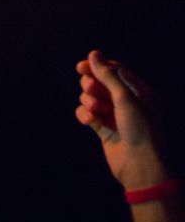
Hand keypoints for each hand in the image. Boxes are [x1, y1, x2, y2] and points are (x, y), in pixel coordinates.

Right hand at [75, 50, 167, 189]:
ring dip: (89, 101)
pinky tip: (90, 121)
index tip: (81, 67)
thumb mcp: (125, 98)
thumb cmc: (140, 130)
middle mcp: (127, 101)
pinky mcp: (103, 128)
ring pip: (91, 97)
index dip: (97, 67)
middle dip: (92, 85)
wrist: (141, 166)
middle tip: (90, 89)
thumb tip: (93, 54)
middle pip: (99, 82)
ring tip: (95, 110)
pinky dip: (86, 115)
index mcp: (139, 91)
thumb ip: (107, 75)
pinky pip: (87, 114)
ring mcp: (114, 115)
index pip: (114, 70)